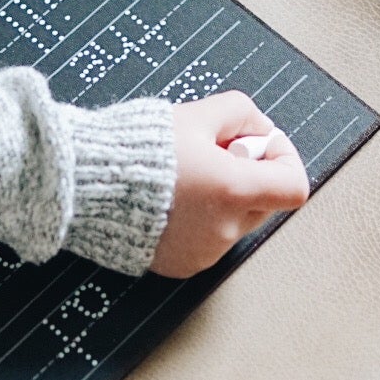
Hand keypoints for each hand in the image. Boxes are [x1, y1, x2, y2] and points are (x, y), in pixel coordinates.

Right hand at [150, 91, 309, 277]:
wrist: (84, 184)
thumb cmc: (137, 149)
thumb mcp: (196, 114)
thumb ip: (240, 114)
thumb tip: (259, 130)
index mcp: (234, 191)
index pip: (295, 187)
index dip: (284, 159)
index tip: (258, 146)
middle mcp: (225, 230)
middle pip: (264, 201)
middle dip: (248, 174)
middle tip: (212, 151)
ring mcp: (204, 253)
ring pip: (234, 222)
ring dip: (222, 199)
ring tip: (183, 176)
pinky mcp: (182, 266)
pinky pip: (207, 240)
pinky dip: (199, 220)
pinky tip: (169, 199)